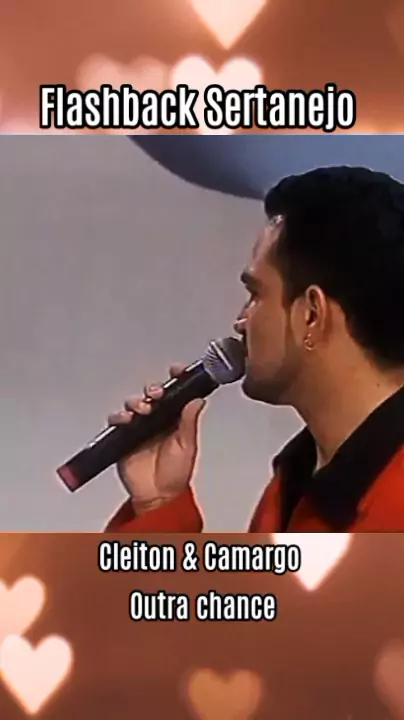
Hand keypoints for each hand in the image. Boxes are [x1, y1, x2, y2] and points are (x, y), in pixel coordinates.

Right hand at [108, 365, 205, 514]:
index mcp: (176, 418)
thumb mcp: (187, 447)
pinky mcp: (123, 437)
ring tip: (142, 410)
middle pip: (152, 394)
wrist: (156, 497)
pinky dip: (119, 416)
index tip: (177, 369)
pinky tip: (125, 420)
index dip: (177, 378)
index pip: (176, 392)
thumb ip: (189, 423)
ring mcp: (140, 427)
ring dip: (137, 402)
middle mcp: (157, 419)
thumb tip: (198, 400)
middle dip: (153, 389)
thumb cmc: (176, 474)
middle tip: (156, 394)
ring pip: (134, 404)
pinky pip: (117, 420)